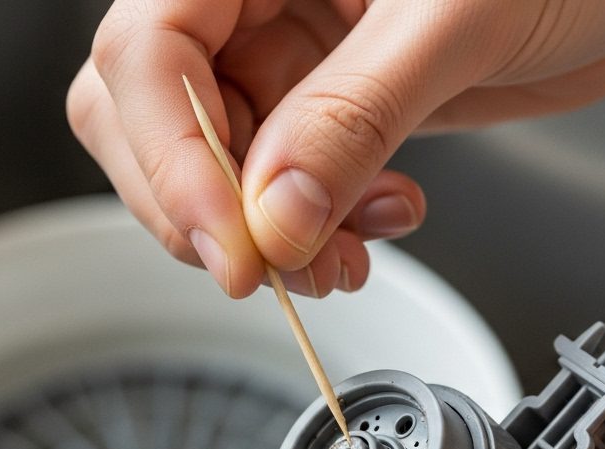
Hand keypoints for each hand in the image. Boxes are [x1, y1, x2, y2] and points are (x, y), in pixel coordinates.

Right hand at [67, 0, 604, 297]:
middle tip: (275, 268)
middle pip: (149, 115)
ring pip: (215, 166)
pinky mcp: (329, 103)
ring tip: (347, 256)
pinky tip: (380, 221)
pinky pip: (282, 184)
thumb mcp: (457, 19)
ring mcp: (289, 51)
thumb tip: (277, 214)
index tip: (235, 245)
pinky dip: (317, 227)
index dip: (172, 157)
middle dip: (209, 208)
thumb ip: (355, 115)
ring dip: (270, 234)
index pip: (148, 50)